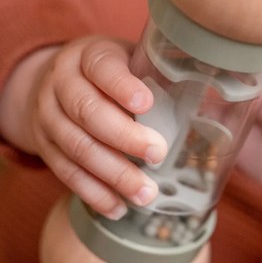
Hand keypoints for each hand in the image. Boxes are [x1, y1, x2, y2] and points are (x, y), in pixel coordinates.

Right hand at [0, 37, 167, 218]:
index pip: (101, 67)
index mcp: (88, 55)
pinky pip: (65, 172)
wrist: (55, 82)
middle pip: (87, 111)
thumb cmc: (111, 73)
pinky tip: (118, 207)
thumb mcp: (130, 59)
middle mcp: (61, 82)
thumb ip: (160, 74)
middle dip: (124, 137)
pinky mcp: (43, 146)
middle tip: (157, 154)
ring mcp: (47, 115)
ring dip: (112, 174)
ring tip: (144, 193)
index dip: (121, 86)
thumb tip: (218, 96)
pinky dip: (93, 193)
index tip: (147, 104)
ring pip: (76, 146)